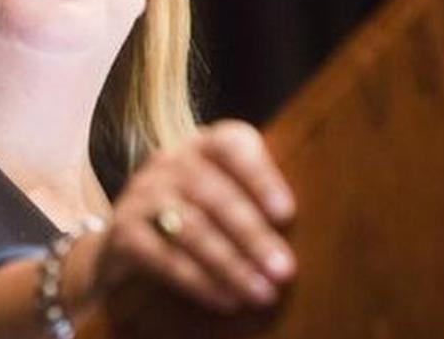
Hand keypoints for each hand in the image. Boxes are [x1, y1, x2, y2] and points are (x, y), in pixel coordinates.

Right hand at [83, 119, 296, 311]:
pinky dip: (198, 281)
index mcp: (202, 145)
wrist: (125, 236)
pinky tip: (226, 299)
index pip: (231, 146)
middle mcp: (169, 161)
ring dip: (231, 264)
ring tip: (262, 293)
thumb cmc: (195, 213)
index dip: (260, 176)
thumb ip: (257, 196)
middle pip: (214, 195)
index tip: (287, 213)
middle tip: (283, 270)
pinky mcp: (123, 231)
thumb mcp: (222, 190)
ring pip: (192, 228)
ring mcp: (141, 194)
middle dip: (252, 236)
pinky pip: (164, 258)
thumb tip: (319, 227)